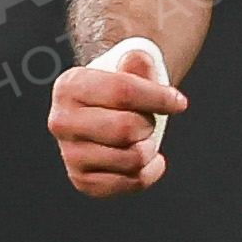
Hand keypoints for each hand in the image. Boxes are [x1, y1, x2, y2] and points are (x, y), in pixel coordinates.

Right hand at [49, 50, 186, 196]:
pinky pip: (131, 182)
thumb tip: (138, 60)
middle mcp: (61, 122)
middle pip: (125, 128)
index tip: (179, 102)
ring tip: (142, 139)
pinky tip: (147, 160)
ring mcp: (70, 154)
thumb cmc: (120, 91)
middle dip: (149, 124)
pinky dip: (149, 171)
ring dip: (149, 148)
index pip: (122, 91)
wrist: (104, 115)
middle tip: (147, 121)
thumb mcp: (129, 69)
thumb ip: (138, 62)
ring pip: (132, 159)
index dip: (159, 97)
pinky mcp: (83, 180)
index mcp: (69, 86)